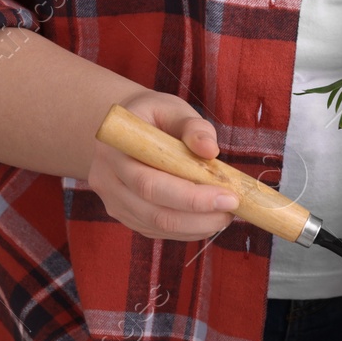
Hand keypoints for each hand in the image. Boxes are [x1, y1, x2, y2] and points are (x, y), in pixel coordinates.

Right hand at [86, 91, 239, 239]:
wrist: (122, 131)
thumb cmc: (152, 118)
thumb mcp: (172, 109)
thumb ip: (194, 127)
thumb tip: (210, 150)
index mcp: (116, 150)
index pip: (150, 184)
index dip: (191, 197)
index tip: (229, 197)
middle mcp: (109, 181)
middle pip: (155, 213)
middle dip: (200, 216)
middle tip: (233, 209)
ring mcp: (115, 203)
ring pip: (158, 227)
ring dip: (198, 226)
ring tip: (225, 213)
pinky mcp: (127, 216)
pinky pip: (158, 231)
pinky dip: (188, 229)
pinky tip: (208, 218)